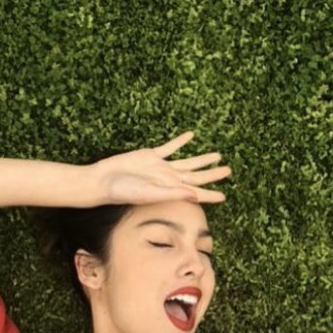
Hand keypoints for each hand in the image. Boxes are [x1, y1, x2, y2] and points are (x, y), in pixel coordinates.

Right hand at [93, 130, 230, 205]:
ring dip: (202, 159)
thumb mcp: (149, 193)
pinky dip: (180, 142)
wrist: (104, 180)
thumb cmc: (124, 191)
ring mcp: (161, 167)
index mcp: (171, 189)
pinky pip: (170, 147)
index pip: (195, 193)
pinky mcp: (151, 155)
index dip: (210, 194)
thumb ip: (173, 194)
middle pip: (196, 175)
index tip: (224, 196)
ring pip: (187, 161)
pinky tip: (190, 136)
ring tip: (217, 155)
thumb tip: (195, 195)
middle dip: (213, 174)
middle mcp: (169, 179)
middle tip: (228, 170)